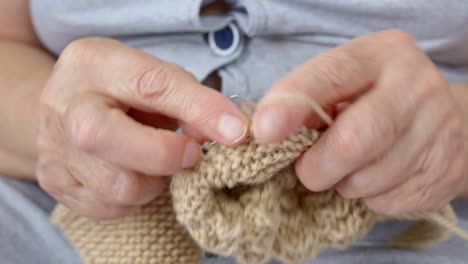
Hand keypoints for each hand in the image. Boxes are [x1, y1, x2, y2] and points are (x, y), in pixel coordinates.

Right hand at [37, 38, 247, 219]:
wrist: (68, 109)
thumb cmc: (123, 91)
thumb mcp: (157, 78)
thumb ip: (191, 101)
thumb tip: (228, 133)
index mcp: (93, 63)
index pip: (151, 85)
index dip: (199, 110)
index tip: (236, 131)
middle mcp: (63, 104)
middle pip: (105, 138)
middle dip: (165, 155)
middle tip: (191, 155)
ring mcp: (52, 147)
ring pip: (117, 185)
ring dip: (154, 181)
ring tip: (157, 162)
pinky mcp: (55, 181)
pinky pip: (108, 206)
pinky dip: (134, 197)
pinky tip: (135, 174)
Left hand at [253, 30, 467, 214]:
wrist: (448, 122)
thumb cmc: (376, 101)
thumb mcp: (345, 85)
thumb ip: (309, 103)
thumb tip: (269, 134)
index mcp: (380, 55)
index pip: (329, 76)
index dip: (292, 105)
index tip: (264, 131)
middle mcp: (414, 87)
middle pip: (352, 141)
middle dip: (317, 167)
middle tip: (308, 170)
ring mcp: (436, 131)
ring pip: (366, 181)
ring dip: (343, 183)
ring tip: (352, 166)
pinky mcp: (444, 172)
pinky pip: (386, 201)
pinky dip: (369, 197)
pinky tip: (379, 176)